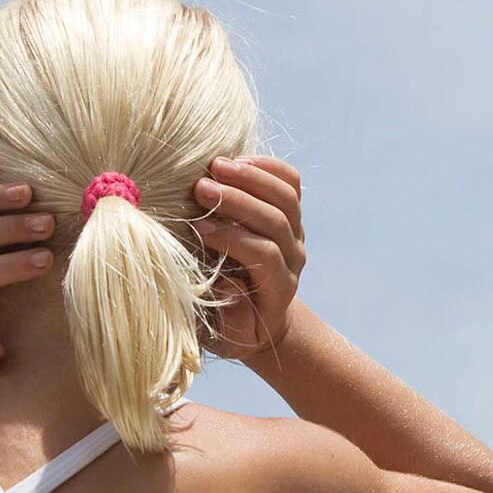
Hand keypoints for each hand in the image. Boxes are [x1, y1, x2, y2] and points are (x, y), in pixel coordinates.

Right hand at [193, 157, 305, 359]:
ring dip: (251, 176)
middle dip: (238, 200)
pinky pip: (290, 183)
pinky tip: (237, 158)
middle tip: (200, 187)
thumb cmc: (232, 327)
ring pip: (286, 197)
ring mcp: (295, 233)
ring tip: (215, 165)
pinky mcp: (290, 214)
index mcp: (278, 288)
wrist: (258, 318)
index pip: (263, 254)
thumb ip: (228, 315)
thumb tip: (230, 286)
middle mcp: (293, 258)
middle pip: (276, 220)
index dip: (232, 238)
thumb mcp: (225, 334)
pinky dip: (267, 166)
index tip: (197, 228)